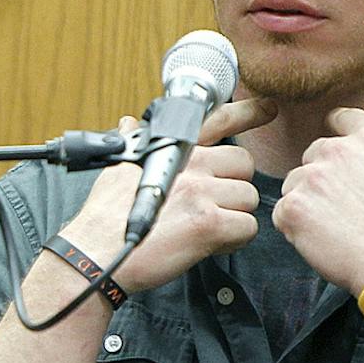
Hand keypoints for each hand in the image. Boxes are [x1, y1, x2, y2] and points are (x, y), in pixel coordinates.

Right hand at [57, 97, 273, 292]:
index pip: (216, 120)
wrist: (96, 254)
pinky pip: (247, 228)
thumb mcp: (116, 169)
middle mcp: (191, 166)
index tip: (268, 108)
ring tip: (204, 229)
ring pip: (248, 198)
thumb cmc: (103, 217)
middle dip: (234, 187)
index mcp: (171, 151)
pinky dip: (233, 241)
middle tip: (211, 205)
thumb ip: (131, 143)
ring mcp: (202, 193)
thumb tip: (128, 123)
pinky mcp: (209, 224)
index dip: (246, 112)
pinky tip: (209, 244)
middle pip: (243, 165)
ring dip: (234, 216)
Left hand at [273, 109, 363, 293]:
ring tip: (335, 228)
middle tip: (345, 210)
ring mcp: (311, 178)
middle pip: (312, 156)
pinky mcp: (292, 206)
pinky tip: (320, 241)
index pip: (343, 118)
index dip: (338, 131)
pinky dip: (293, 228)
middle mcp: (337, 152)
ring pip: (293, 185)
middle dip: (322, 179)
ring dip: (305, 203)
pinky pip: (281, 213)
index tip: (340, 155)